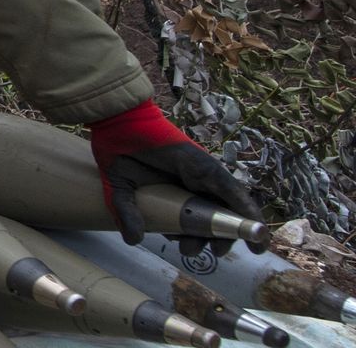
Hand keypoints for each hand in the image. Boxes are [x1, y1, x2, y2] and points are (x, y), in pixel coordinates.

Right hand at [88, 100, 261, 255]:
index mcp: (173, 193)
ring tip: (223, 250)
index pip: (193, 220)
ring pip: (228, 209)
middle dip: (212, 240)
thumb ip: (127, 213)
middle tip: (198, 252)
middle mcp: (193, 187)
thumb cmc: (118, 152)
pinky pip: (234, 192)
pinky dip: (247, 211)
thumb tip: (134, 240)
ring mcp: (204, 178)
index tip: (186, 248)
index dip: (194, 238)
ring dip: (234, 231)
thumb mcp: (120, 190)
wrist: (119, 123)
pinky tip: (256, 231)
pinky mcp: (210, 169)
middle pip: (214, 218)